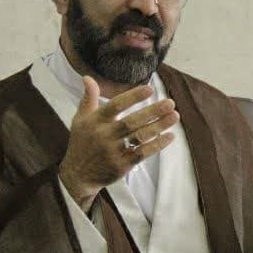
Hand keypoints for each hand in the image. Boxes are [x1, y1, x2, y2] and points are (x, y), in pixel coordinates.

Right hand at [58, 76, 178, 210]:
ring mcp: (113, 151)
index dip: (132, 97)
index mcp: (95, 121)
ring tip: (175, 116)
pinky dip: (157, 145)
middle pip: (131, 122)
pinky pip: (142, 153)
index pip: (115, 106)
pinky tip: (170, 136)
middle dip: (152, 112)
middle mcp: (104, 135)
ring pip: (139, 137)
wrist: (77, 175)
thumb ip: (88, 98)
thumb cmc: (81, 142)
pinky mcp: (121, 165)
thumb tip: (87, 77)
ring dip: (159, 126)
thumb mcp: (80, 119)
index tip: (150, 89)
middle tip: (170, 103)